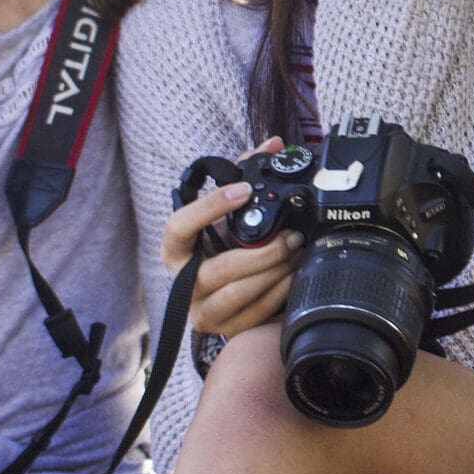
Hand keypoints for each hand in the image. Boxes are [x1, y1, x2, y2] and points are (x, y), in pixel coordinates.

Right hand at [161, 138, 304, 336]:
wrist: (228, 296)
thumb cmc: (226, 247)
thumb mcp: (228, 213)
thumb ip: (244, 174)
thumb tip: (274, 144)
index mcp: (176, 249)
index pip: (178, 226)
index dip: (209, 208)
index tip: (243, 191)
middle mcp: (183, 283)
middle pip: (219, 268)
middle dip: (262, 252)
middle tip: (291, 236)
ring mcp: (203, 311)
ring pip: (238, 294)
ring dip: (274, 272)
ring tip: (297, 252)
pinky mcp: (226, 330)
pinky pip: (254, 314)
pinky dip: (279, 292)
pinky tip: (295, 275)